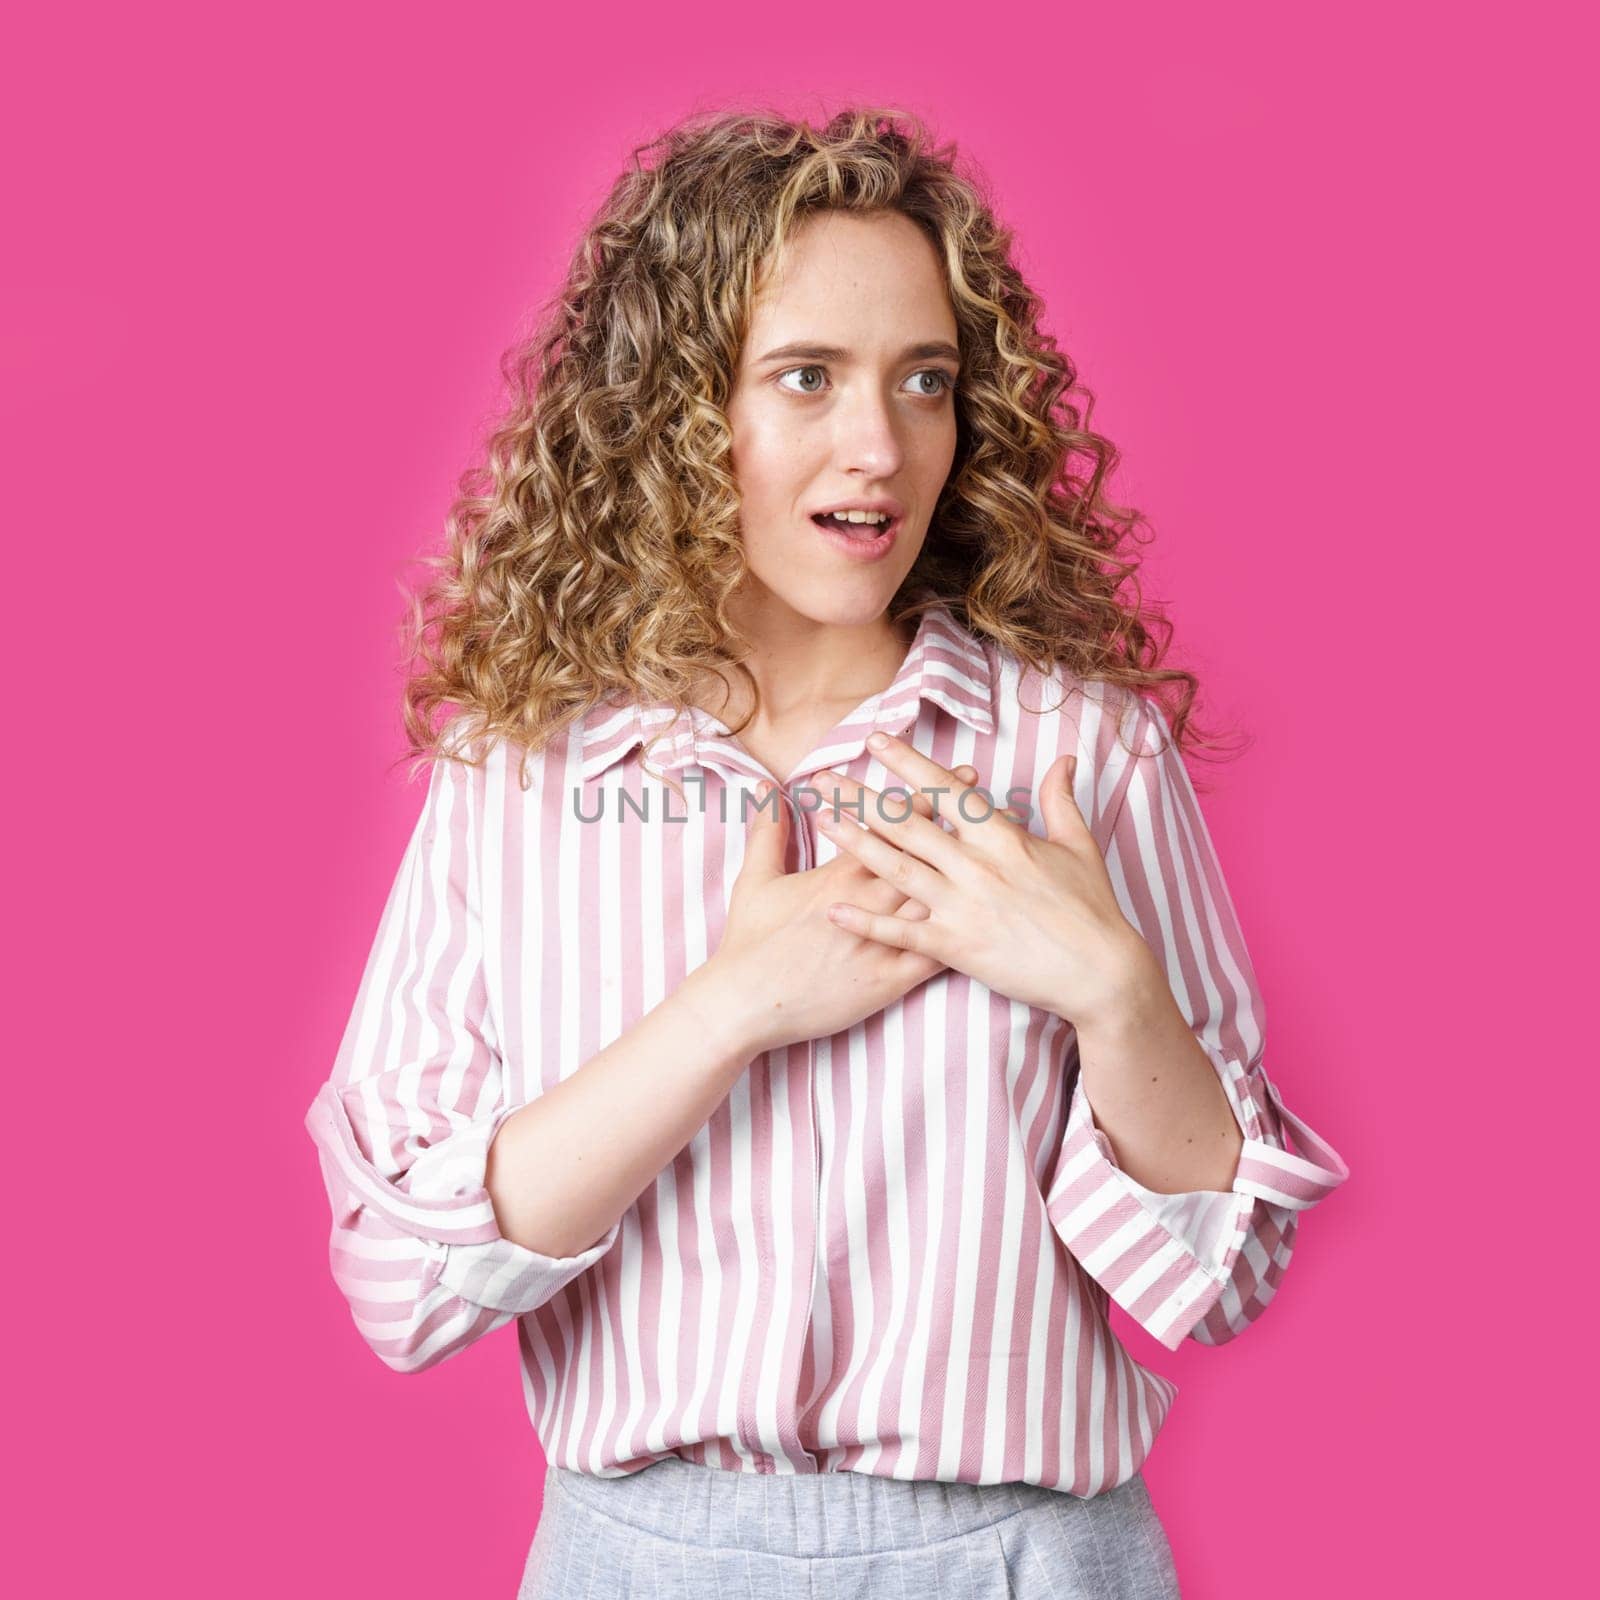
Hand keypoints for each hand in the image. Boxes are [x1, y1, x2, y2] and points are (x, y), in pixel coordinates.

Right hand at [706, 764, 980, 1056]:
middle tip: (999, 804)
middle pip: (926, 856)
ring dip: (971, 878)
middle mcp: (868, 901)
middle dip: (963, 827)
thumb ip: (767, 830)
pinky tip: (993, 928)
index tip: (960, 776)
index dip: (930, 798)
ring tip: (1006, 859)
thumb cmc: (750, 942)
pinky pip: (934, 957)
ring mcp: (881, 941)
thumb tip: (766, 787)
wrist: (746, 1003)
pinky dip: (964, 939)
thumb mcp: (755, 879)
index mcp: (841, 874)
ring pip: (938, 901)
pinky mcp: (887, 981)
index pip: (894, 825)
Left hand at [809, 734, 1150, 1025]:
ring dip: (854, 844)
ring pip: (896, 869)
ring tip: (822, 821)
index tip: (875, 741)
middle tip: (822, 777)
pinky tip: (832, 909)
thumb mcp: (1078, 846)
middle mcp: (975, 866)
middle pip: (907, 824)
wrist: (1101, 972)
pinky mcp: (956, 947)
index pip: (945, 789)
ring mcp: (963, 907)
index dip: (907, 762)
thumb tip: (1065, 758)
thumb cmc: (1092, 908)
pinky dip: (865, 922)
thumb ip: (1061, 799)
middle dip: (860, 798)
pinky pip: (901, 932)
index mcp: (1002, 837)